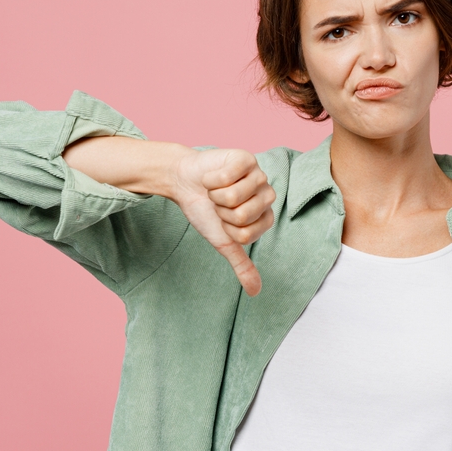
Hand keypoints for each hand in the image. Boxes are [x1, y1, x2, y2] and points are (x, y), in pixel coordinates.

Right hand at [168, 148, 275, 295]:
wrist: (185, 183)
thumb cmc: (205, 210)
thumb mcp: (223, 241)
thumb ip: (241, 265)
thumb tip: (255, 292)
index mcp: (265, 217)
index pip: (246, 234)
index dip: (226, 229)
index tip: (223, 220)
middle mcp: (267, 195)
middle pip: (241, 215)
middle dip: (220, 211)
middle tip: (218, 202)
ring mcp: (258, 175)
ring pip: (234, 196)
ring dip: (215, 194)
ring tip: (215, 189)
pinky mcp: (246, 158)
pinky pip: (227, 177)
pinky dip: (212, 179)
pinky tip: (213, 176)